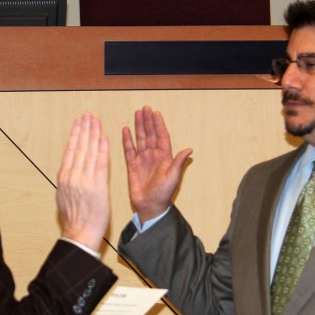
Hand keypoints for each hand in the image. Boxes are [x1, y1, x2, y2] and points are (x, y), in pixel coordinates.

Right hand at [57, 113, 109, 250]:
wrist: (80, 233)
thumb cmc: (74, 218)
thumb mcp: (64, 196)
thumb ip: (68, 179)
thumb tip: (69, 168)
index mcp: (64, 177)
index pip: (70, 150)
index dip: (75, 134)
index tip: (78, 122)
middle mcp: (72, 176)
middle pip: (79, 147)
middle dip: (84, 129)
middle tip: (88, 115)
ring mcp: (84, 180)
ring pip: (89, 152)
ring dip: (93, 134)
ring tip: (96, 121)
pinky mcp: (97, 187)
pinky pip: (100, 164)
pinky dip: (102, 150)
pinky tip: (104, 138)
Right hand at [122, 106, 192, 221]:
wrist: (150, 206)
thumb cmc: (163, 193)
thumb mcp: (173, 176)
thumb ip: (179, 162)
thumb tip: (189, 149)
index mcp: (164, 157)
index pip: (162, 137)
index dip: (159, 125)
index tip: (156, 113)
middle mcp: (153, 156)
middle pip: (150, 134)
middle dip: (148, 121)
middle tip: (145, 108)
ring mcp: (142, 160)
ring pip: (140, 139)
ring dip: (139, 127)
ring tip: (136, 114)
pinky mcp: (132, 166)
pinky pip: (129, 150)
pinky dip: (127, 140)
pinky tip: (125, 130)